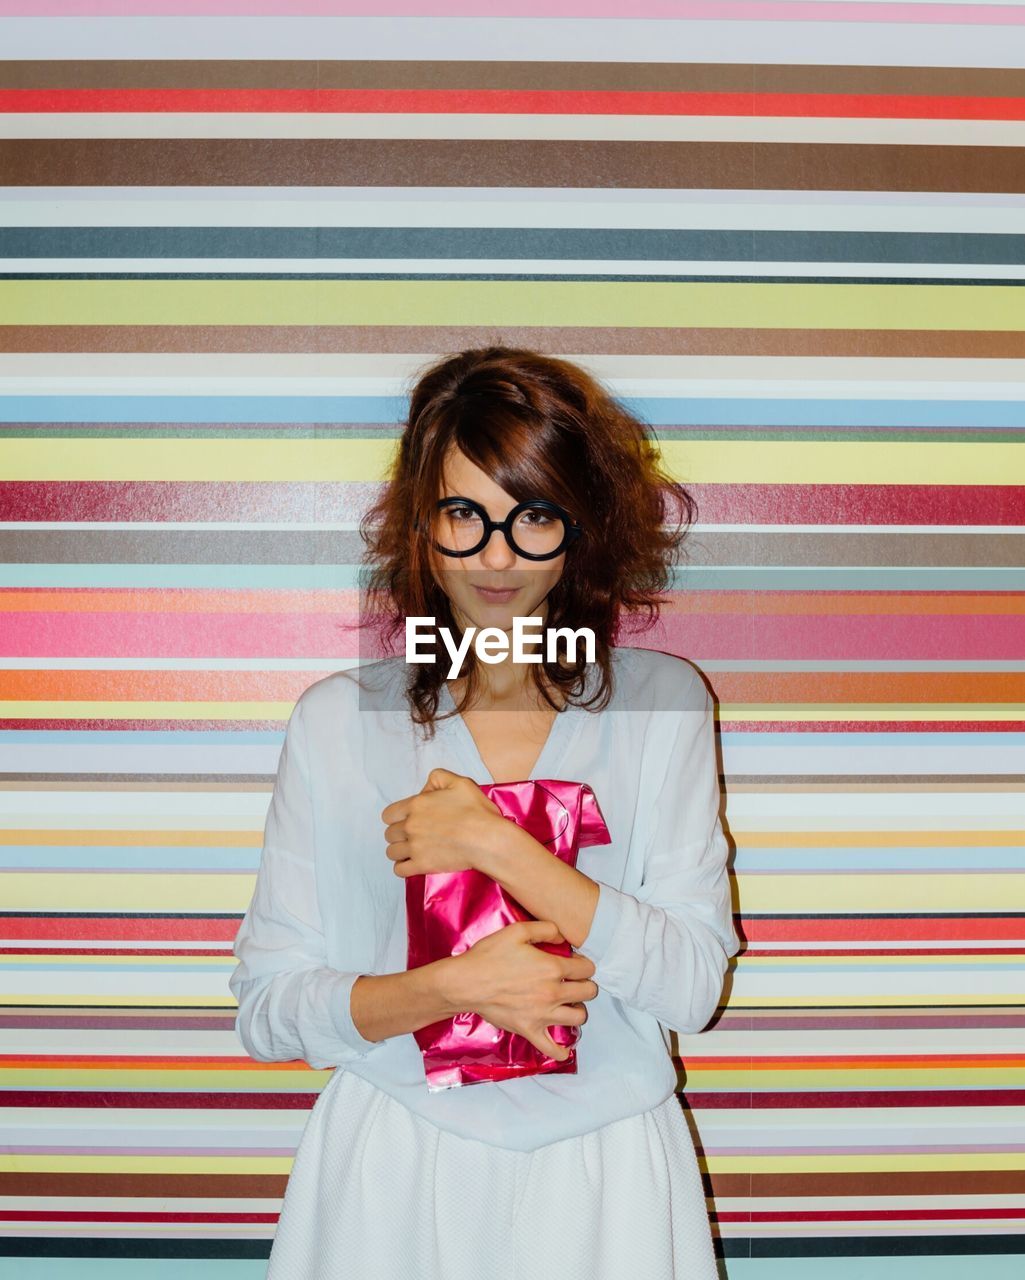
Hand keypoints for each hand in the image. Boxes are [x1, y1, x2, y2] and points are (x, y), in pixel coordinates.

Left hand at [381, 767, 508, 877]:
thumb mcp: (459, 782)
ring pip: (392, 852)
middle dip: (399, 834)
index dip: (397, 817)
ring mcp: (414, 847)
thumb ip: (438, 778)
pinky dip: (403, 867)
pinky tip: (413, 863)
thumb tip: (425, 789)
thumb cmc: (477, 811)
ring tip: (413, 850)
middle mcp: (411, 826)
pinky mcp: (421, 865)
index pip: (389, 814)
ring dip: (400, 851)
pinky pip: (399, 870)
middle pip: (389, 834)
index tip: (407, 820)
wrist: (487, 840)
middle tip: (414, 835)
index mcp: (416, 805)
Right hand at [444, 918, 598, 1061]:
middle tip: (575, 982)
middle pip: (588, 992)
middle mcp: (552, 993)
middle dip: (586, 984)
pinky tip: (564, 1046)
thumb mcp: (517, 931)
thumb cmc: (489, 956)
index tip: (576, 964)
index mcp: (552, 968)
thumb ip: (545, 929)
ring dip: (578, 1010)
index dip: (584, 964)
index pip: (587, 969)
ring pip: (579, 1018)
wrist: (466, 982)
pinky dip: (562, 1051)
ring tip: (569, 1004)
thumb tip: (562, 937)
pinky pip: (552, 1049)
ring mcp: (542, 1015)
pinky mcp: (529, 1030)